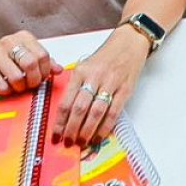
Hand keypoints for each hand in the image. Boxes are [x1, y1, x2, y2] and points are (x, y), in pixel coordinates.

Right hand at [0, 31, 53, 94]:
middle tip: (31, 84)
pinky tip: (4, 86)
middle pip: (31, 64)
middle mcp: (8, 42)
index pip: (43, 55)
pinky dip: (7, 91)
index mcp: (22, 37)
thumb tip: (59, 69)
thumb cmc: (0, 59)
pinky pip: (3, 86)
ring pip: (17, 77)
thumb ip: (42, 61)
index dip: (45, 71)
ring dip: (20, 87)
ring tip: (17, 86)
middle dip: (34, 80)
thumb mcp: (22, 55)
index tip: (42, 77)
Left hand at [52, 30, 148, 146]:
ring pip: (96, 112)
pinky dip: (105, 127)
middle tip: (68, 142)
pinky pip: (113, 112)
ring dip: (87, 131)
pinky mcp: (125, 90)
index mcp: (80, 72)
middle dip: (72, 129)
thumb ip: (76, 86)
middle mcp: (94, 78)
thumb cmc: (106, 56)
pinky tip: (99, 136)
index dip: (59, 122)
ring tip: (82, 142)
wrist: (129, 43)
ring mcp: (111, 84)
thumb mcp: (85, 66)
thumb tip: (66, 112)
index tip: (56, 135)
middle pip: (79, 109)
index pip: (66, 101)